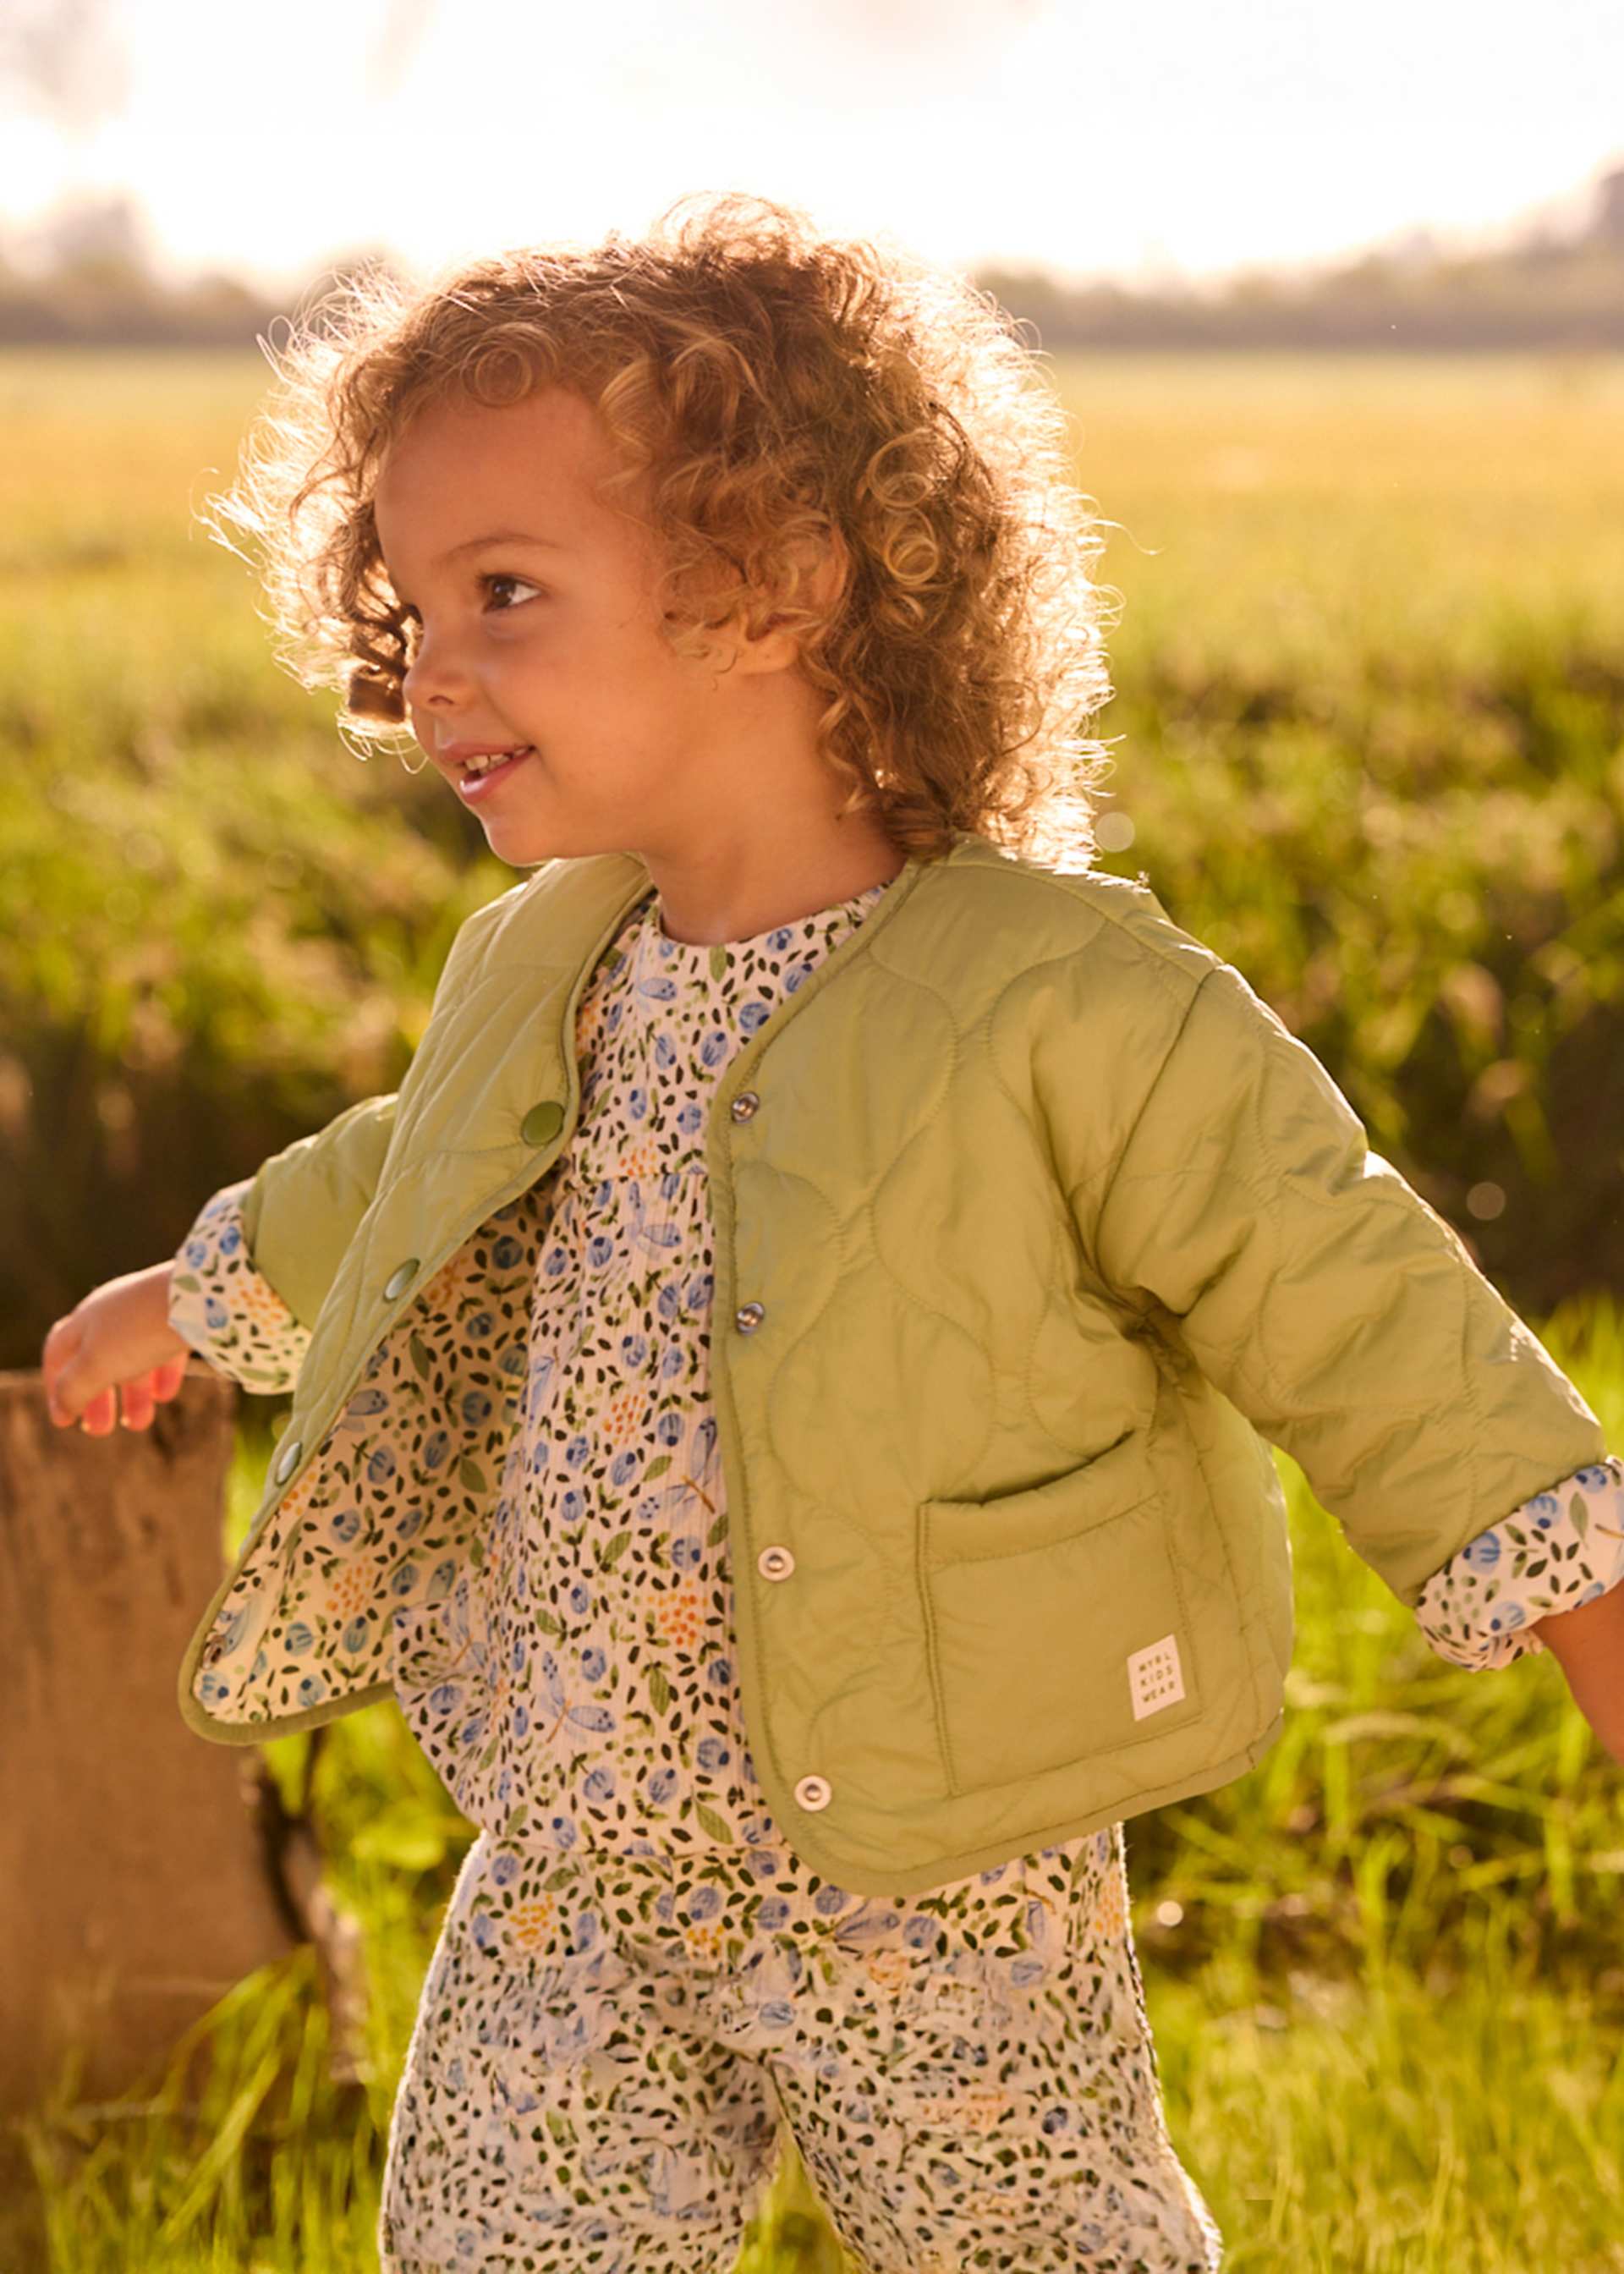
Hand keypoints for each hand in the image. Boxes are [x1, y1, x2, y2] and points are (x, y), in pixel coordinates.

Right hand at [41, 1262, 191, 1434]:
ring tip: (138, 1424)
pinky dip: (161, 1375)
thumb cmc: (138, 1332)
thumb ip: (73, 1389)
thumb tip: (61, 1412)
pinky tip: (164, 1396)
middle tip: (98, 1431)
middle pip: (97, 1360)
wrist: (199, 1298)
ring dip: (132, 1394)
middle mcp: (114, 1313)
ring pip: (132, 1358)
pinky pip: (163, 1349)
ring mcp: (148, 1313)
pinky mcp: (181, 1317)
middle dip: (96, 1397)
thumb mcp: (95, 1366)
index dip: (56, 1385)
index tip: (63, 1419)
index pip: (58, 1351)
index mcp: (86, 1319)